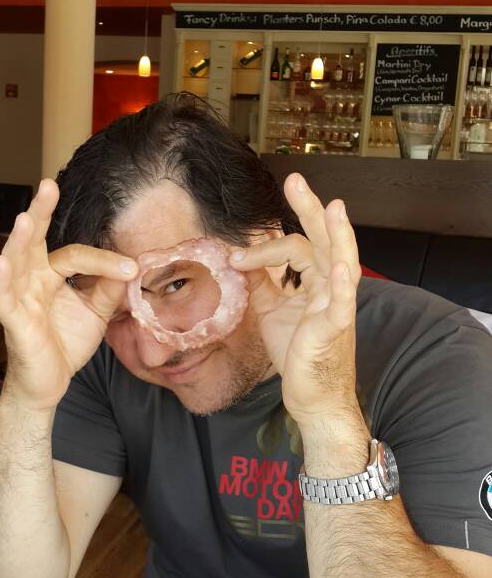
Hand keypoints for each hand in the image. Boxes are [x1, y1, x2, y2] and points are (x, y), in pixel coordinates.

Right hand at [0, 179, 137, 410]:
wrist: (51, 383)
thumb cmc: (67, 342)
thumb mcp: (97, 312)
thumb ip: (110, 289)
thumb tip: (131, 267)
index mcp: (52, 274)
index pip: (78, 256)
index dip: (105, 261)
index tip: (133, 270)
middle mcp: (33, 279)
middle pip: (33, 239)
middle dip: (39, 212)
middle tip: (48, 185)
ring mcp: (19, 297)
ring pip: (15, 261)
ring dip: (19, 240)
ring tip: (26, 218)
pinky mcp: (11, 319)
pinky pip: (2, 297)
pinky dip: (1, 280)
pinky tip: (3, 263)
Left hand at [229, 173, 362, 425]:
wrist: (312, 397)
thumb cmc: (298, 355)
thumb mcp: (270, 311)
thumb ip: (260, 283)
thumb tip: (239, 258)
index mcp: (315, 281)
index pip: (294, 248)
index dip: (263, 247)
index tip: (235, 256)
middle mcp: (330, 287)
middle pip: (323, 240)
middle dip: (309, 209)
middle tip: (295, 180)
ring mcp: (335, 305)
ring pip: (341, 261)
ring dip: (336, 235)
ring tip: (332, 208)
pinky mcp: (334, 328)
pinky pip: (342, 303)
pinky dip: (343, 284)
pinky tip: (341, 268)